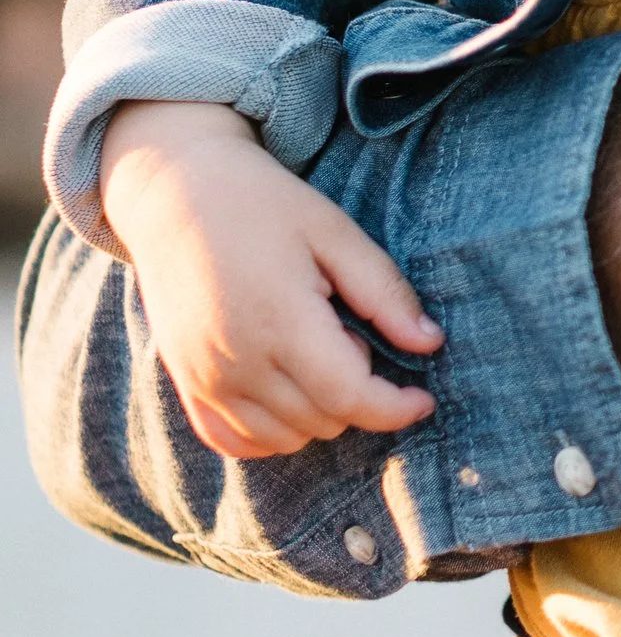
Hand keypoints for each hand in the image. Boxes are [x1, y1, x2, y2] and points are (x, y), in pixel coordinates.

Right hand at [98, 99, 441, 458]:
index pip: (348, 398)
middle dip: (357, 392)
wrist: (174, 194)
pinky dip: (271, 431)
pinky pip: (235, 442)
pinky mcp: (185, 385)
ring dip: (318, 412)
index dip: (395, 408)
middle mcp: (236, 362)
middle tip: (348, 333)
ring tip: (312, 349)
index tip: (423, 399)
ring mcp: (204, 379)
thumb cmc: (263, 204)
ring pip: (283, 439)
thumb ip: (383, 293)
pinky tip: (286, 388)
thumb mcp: (335, 233)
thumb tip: (429, 343)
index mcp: (279, 321)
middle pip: (322, 421)